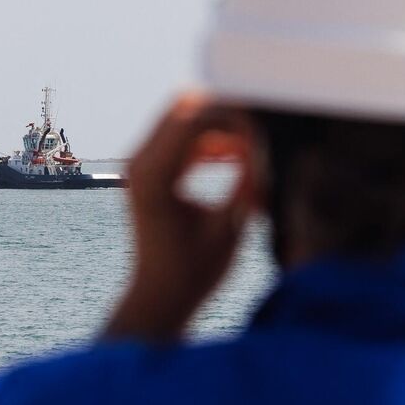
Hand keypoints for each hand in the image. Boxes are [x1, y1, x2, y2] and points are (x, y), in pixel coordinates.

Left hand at [101, 94, 260, 343]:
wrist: (159, 298)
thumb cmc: (194, 273)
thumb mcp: (231, 226)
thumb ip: (247, 178)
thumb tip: (261, 139)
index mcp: (155, 176)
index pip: (195, 118)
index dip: (235, 117)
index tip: (264, 134)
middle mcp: (139, 163)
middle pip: (184, 106)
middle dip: (225, 114)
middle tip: (258, 136)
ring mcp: (140, 165)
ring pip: (182, 117)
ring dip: (218, 126)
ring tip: (250, 152)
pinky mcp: (148, 170)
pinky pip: (178, 137)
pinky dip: (207, 140)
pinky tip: (235, 157)